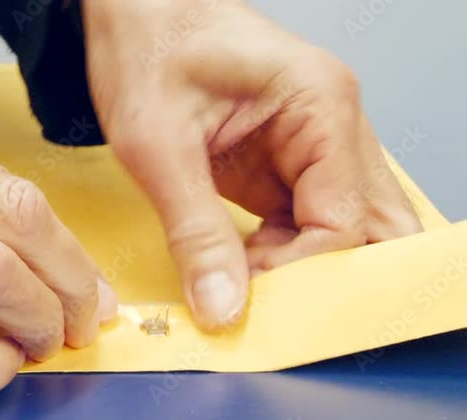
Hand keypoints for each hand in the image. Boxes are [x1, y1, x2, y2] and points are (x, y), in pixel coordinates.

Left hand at [82, 0, 421, 327]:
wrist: (132, 11)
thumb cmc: (146, 46)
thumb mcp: (156, 145)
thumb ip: (194, 232)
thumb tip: (222, 306)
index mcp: (320, 106)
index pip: (345, 221)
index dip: (300, 273)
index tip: (248, 299)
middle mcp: (333, 125)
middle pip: (367, 228)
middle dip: (322, 278)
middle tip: (267, 310)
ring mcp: (313, 144)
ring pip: (339, 231)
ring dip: (298, 269)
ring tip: (242, 288)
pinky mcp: (284, 162)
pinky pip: (302, 223)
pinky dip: (278, 256)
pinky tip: (237, 270)